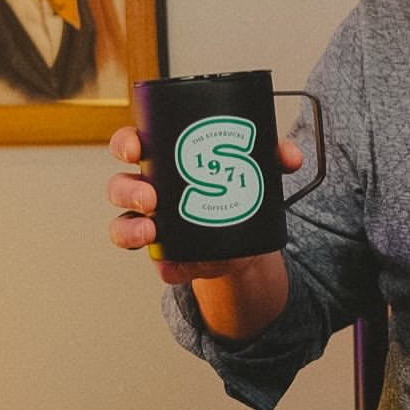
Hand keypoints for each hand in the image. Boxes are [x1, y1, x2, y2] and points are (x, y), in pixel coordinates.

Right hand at [106, 124, 302, 285]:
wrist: (245, 239)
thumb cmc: (238, 189)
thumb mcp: (254, 167)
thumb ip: (273, 156)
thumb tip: (290, 155)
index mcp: (162, 160)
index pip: (130, 145)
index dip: (125, 143)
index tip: (135, 147)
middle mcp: (148, 192)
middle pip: (119, 186)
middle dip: (127, 189)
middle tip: (150, 195)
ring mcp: (152, 226)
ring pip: (123, 225)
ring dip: (130, 228)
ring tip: (152, 229)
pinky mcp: (167, 257)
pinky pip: (156, 263)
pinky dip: (163, 265)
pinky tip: (173, 265)